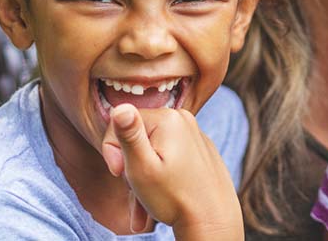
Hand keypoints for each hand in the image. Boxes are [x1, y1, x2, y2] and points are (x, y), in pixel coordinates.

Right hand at [101, 104, 243, 239]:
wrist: (213, 220)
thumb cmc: (174, 196)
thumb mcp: (141, 167)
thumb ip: (128, 135)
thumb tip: (120, 107)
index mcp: (168, 118)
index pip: (122, 122)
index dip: (113, 150)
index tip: (118, 174)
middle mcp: (183, 119)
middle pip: (139, 139)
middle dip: (130, 168)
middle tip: (135, 193)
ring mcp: (194, 134)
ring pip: (153, 152)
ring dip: (143, 180)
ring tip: (144, 208)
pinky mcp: (200, 150)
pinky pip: (170, 158)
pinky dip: (161, 178)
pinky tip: (160, 201)